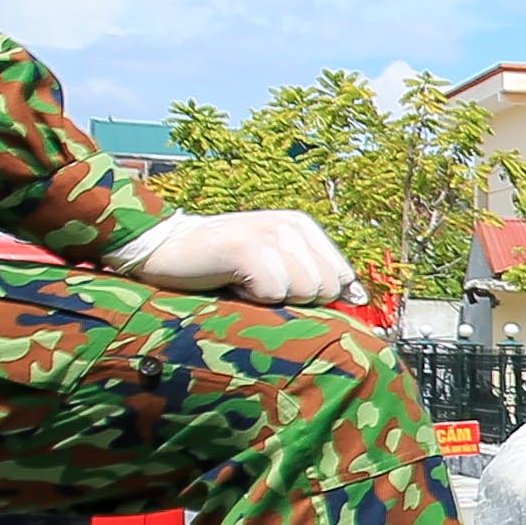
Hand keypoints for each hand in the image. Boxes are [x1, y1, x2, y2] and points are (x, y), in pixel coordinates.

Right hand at [106, 210, 363, 304]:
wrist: (165, 250)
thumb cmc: (222, 266)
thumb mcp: (275, 266)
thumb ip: (313, 277)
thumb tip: (359, 297)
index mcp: (304, 227)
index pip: (343, 279)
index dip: (316, 298)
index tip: (280, 292)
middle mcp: (293, 225)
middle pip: (327, 290)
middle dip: (294, 299)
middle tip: (257, 284)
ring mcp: (273, 233)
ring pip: (304, 293)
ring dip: (270, 299)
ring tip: (244, 281)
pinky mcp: (251, 247)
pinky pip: (274, 293)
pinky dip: (250, 297)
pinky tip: (231, 281)